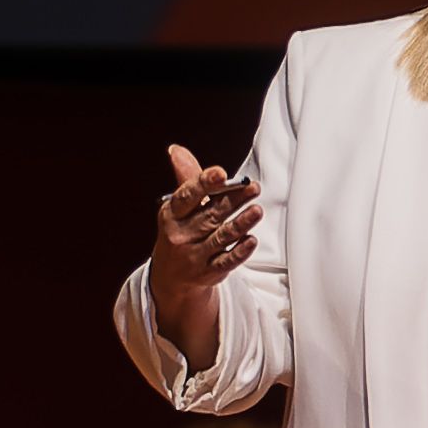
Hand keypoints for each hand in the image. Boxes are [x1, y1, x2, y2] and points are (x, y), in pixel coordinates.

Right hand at [149, 145, 259, 369]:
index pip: (188, 196)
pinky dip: (240, 251)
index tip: (221, 173)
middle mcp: (181, 235)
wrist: (171, 277)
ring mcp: (195, 255)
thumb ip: (187, 179)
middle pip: (211, 214)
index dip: (204, 183)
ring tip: (257, 210)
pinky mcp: (209, 272)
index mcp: (172, 214)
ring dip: (241, 223)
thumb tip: (177, 150)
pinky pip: (227, 261)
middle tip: (253, 187)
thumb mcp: (178, 208)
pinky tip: (252, 240)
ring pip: (221, 237)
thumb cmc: (180, 232)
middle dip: (233, 200)